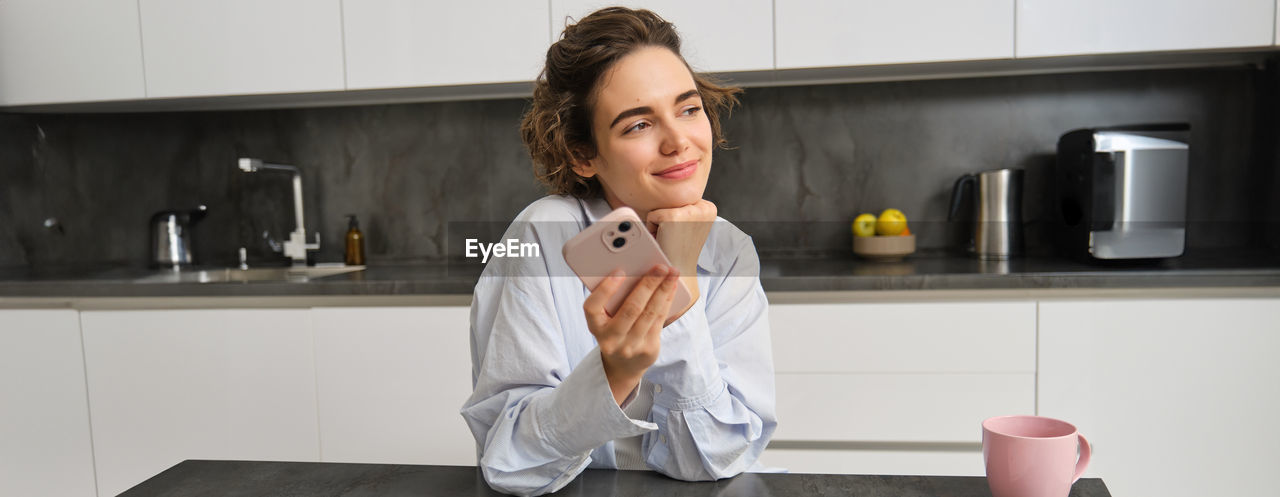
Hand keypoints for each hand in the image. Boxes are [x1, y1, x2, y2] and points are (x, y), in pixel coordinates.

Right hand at [583, 265, 680, 404]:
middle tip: (660, 266)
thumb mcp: (605, 318)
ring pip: (649, 314)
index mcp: (595, 327)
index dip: (605, 289)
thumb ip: (612, 299)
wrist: (622, 366)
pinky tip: (672, 287)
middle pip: (630, 309)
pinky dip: (667, 301)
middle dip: (648, 284)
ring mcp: (630, 347)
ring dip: (663, 290)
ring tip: (672, 273)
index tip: (619, 271)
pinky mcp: (648, 350)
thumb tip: (635, 270)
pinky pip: (660, 320)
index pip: (592, 308)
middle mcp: (610, 340)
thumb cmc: (614, 330)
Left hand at [645, 200, 715, 314]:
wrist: (679, 271)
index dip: (676, 217)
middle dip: (668, 219)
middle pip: (671, 201)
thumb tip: (667, 190)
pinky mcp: (671, 217)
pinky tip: (663, 241)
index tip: (683, 233)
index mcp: (709, 208)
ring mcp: (688, 211)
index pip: (680, 200)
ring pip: (661, 207)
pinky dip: (652, 229)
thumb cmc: (680, 249)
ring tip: (670, 239)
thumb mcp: (691, 224)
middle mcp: (703, 207)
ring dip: (660, 223)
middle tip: (676, 238)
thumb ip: (686, 208)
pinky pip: (651, 216)